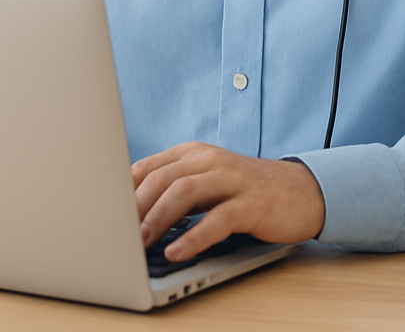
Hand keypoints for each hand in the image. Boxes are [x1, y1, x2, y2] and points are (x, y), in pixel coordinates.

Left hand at [130, 141, 325, 261]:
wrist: (302, 192)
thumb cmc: (245, 192)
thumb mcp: (205, 184)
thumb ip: (172, 190)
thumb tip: (128, 212)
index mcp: (192, 154)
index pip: (146, 168)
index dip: (121, 192)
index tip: (102, 216)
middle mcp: (209, 160)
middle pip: (161, 178)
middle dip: (133, 207)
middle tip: (114, 234)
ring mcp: (231, 179)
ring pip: (184, 192)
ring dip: (157, 218)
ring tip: (139, 243)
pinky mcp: (251, 203)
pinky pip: (218, 219)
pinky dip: (194, 236)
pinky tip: (177, 251)